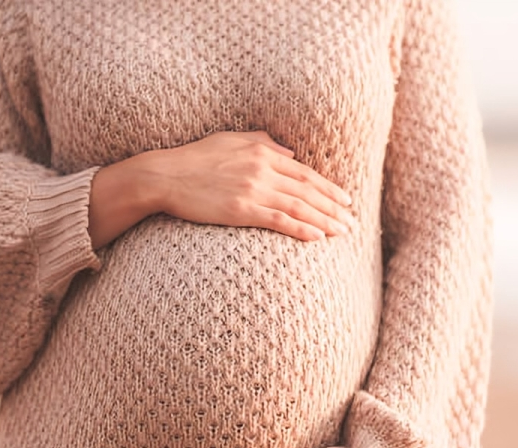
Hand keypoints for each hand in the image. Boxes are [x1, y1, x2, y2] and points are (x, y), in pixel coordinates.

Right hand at [88, 130, 354, 247]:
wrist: (164, 176)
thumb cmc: (194, 159)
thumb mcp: (230, 140)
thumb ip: (262, 143)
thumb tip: (289, 153)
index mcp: (263, 151)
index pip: (304, 173)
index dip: (329, 187)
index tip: (345, 200)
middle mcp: (263, 168)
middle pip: (308, 190)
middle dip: (334, 206)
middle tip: (354, 221)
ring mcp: (253, 189)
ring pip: (299, 206)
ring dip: (326, 220)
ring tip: (344, 232)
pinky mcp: (241, 209)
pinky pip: (279, 220)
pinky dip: (302, 228)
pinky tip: (318, 237)